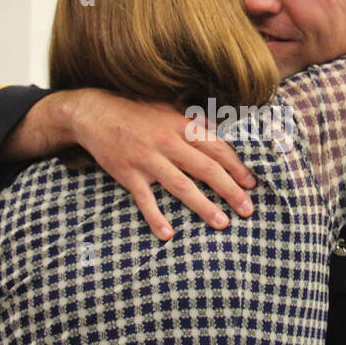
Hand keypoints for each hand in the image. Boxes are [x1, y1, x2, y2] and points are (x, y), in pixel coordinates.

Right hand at [63, 89, 256, 240]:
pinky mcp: (128, 174)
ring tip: (222, 223)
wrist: (94, 112)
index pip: (216, 148)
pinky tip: (168, 235)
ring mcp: (147, 159)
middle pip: (206, 169)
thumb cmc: (136, 111)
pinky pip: (145, 200)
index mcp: (181, 126)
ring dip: (204, 206)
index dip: (236, 166)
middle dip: (230, 190)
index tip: (251, 183)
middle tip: (248, 210)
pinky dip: (155, 218)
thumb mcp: (168, 109)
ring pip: (181, 186)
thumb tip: (222, 134)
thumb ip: (194, 123)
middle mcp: (168, 142)